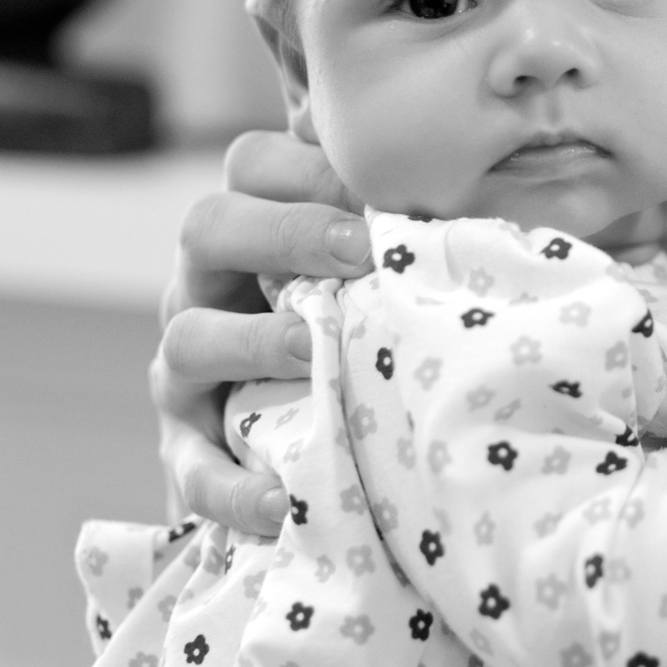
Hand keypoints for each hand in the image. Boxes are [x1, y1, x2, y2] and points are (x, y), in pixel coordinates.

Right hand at [153, 130, 369, 536]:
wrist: (333, 449)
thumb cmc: (369, 332)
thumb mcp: (375, 272)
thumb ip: (402, 219)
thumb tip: (481, 174)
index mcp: (252, 227)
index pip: (251, 164)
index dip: (309, 169)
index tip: (380, 197)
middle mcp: (205, 285)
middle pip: (206, 228)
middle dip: (281, 233)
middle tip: (360, 255)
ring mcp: (186, 367)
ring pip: (187, 338)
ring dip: (250, 343)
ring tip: (311, 353)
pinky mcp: (186, 448)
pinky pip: (191, 466)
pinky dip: (230, 486)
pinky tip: (280, 502)